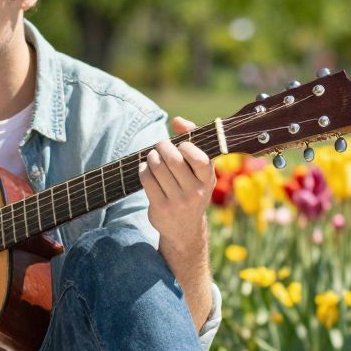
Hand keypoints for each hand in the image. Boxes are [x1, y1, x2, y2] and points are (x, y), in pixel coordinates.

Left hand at [139, 117, 212, 259]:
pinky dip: (143, 169)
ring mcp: (178, 202)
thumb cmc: (191, 189)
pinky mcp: (161, 208)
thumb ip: (193, 142)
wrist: (185, 229)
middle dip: (162, 146)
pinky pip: (147, 180)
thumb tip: (178, 120)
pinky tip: (145, 168)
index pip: (200, 159)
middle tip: (160, 146)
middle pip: (174, 160)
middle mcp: (195, 192)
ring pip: (158, 168)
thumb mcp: (200, 171)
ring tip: (152, 156)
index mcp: (208, 180)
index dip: (187, 146)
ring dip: (151, 157)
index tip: (181, 146)